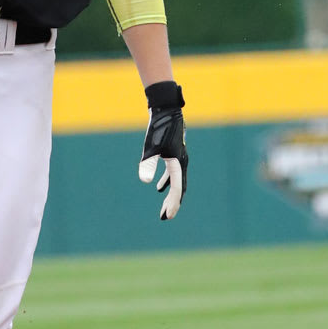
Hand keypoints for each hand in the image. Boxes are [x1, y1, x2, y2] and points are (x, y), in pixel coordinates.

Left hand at [138, 81, 187, 220]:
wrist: (166, 110)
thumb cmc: (158, 128)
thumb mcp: (150, 148)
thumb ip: (148, 164)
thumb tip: (146, 182)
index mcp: (178, 164)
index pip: (177, 189)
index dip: (172, 204)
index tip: (167, 216)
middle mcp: (181, 163)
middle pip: (179, 189)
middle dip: (173, 204)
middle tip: (166, 217)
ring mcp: (179, 159)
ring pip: (177, 182)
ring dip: (171, 195)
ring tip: (164, 208)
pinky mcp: (174, 155)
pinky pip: (172, 174)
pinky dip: (166, 182)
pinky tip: (158, 188)